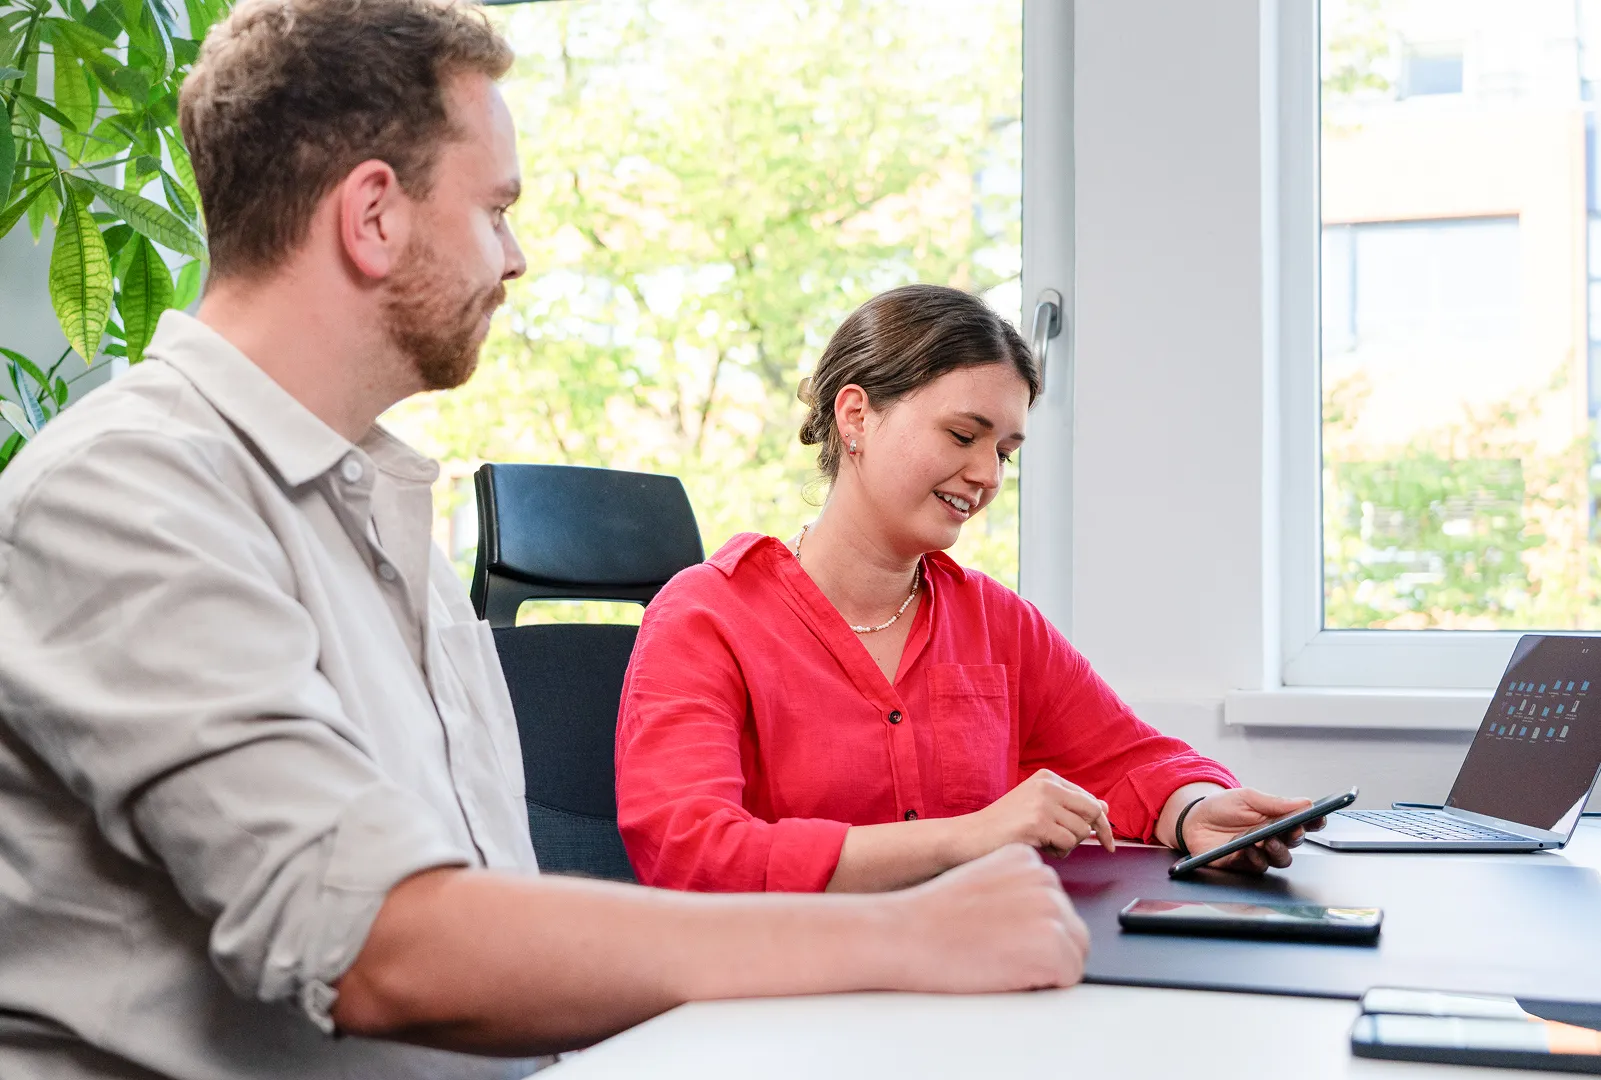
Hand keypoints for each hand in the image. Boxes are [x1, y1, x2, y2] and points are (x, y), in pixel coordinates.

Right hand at [893, 844, 1089, 991]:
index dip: (1028, 926)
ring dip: (1045, 964)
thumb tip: (1035, 917)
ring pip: (1074, 951)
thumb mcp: (980, 882)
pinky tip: (1009, 970)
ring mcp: (1051, 909)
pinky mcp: (1053, 943)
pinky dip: (1045, 982)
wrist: (906, 934)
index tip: (997, 928)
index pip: (1053, 901)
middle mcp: (1045, 877)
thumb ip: (1014, 890)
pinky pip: (1071, 974)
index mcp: (1026, 858)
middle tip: (998, 950)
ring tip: (1001, 959)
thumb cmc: (933, 917)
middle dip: (1043, 946)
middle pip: (1070, 926)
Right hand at [959, 769, 1115, 860]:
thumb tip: (1104, 806)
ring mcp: (1042, 803)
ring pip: (1081, 831)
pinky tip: (1040, 847)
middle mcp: (1047, 785)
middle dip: (1091, 834)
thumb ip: (1069, 806)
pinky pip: (1068, 843)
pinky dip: (1059, 852)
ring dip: (1068, 845)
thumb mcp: (1039, 807)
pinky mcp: (1037, 823)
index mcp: (1048, 778)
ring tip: (1045, 843)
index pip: (1090, 800)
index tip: (1108, 842)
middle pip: (1092, 812)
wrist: (971, 836)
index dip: (1102, 823)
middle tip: (1077, 846)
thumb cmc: (1005, 825)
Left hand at [1178, 788, 1326, 873]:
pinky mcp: (1242, 865)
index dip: (1315, 822)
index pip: (1303, 823)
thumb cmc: (1221, 807)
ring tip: (1268, 841)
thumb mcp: (1247, 797)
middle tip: (1293, 830)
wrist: (1192, 820)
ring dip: (1277, 850)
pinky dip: (1255, 859)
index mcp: (1277, 820)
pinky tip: (1249, 850)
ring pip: (1280, 859)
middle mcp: (1272, 839)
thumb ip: (1274, 802)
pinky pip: (1256, 867)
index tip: (1319, 818)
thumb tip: (1305, 802)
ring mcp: (1259, 854)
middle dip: (1296, 836)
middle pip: (1295, 843)